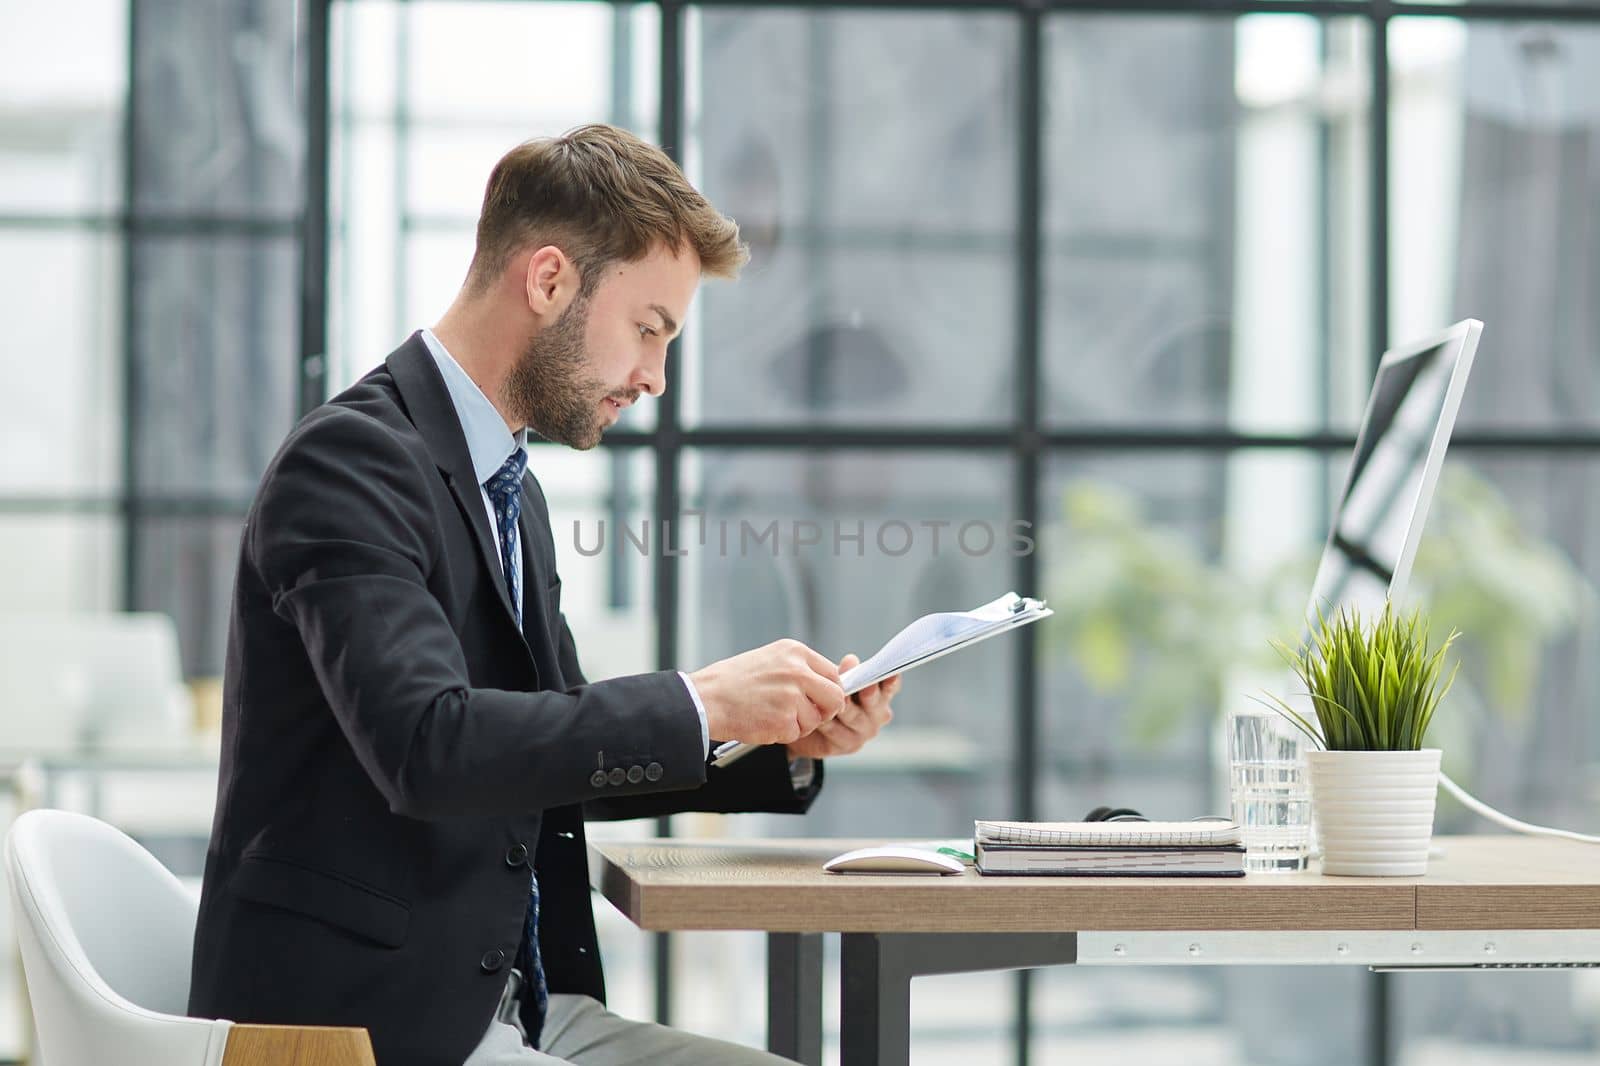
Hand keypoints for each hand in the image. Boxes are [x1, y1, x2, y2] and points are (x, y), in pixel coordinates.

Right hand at [688, 639, 845, 746]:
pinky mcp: (784, 720)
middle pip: (835, 697)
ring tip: (771, 714)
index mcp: (795, 652)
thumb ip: (799, 669)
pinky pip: (796, 734)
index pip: (833, 674)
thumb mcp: (770, 660)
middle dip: (825, 711)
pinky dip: (782, 734)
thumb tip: (826, 685)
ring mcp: (792, 696)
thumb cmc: (733, 681)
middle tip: (806, 715)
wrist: (706, 699)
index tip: (820, 699)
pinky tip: (763, 722)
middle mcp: (798, 671)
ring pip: (816, 720)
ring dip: (798, 724)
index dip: (828, 691)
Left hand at [784, 653, 898, 759]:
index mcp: (881, 694)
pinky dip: (826, 722)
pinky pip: (836, 732)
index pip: (890, 685)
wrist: (807, 722)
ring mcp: (865, 732)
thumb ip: (847, 671)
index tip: (892, 673)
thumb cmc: (828, 694)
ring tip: (829, 696)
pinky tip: (818, 716)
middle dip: (869, 692)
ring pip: (854, 718)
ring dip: (842, 707)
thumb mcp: (838, 680)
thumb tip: (852, 660)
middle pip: (874, 702)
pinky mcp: (848, 746)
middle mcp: (878, 715)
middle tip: (865, 685)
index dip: (891, 680)